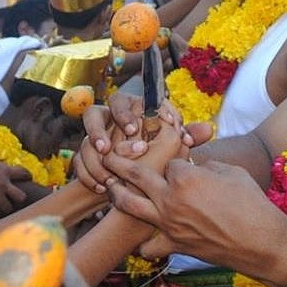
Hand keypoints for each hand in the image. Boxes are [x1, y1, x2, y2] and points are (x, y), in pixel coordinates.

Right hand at [0, 156, 30, 221]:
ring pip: (7, 208)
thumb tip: (0, 168)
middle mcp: (3, 184)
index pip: (23, 173)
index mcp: (4, 171)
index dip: (27, 176)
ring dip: (3, 209)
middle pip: (21, 197)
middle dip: (18, 200)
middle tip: (13, 200)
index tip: (28, 178)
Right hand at [75, 95, 210, 192]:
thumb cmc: (156, 157)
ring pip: (84, 136)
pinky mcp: (82, 156)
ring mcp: (92, 138)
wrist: (132, 182)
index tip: (137, 128)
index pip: (124, 101)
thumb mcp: (172, 146)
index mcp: (128, 110)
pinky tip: (100, 184)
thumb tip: (208, 130)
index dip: (128, 113)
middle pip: (94, 113)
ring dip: (93, 147)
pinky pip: (79, 160)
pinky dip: (87, 173)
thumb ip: (186, 136)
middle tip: (117, 142)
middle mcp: (106, 120)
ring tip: (105, 160)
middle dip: (104, 128)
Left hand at [104, 158, 286, 274]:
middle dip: (118, 163)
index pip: (167, 161)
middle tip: (106, 157)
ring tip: (108, 187)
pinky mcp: (173, 245)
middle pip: (136, 175)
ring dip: (115, 194)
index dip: (171, 159)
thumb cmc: (252, 204)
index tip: (174, 159)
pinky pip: (147, 246)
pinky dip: (141, 244)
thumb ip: (205, 165)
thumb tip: (192, 164)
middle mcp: (170, 199)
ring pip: (129, 206)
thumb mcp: (231, 173)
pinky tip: (139, 241)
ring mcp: (168, 223)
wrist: (262, 243)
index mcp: (185, 177)